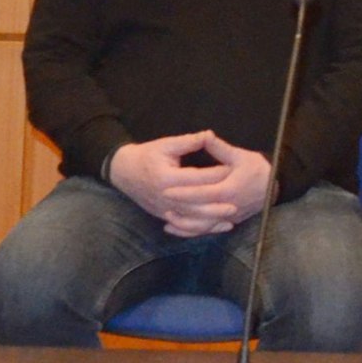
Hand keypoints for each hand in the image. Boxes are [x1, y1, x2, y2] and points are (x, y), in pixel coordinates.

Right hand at [108, 133, 234, 234]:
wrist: (124, 172)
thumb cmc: (147, 155)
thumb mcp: (166, 144)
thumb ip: (188, 142)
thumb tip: (209, 135)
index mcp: (167, 177)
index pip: (196, 178)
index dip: (215, 175)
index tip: (232, 172)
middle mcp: (166, 197)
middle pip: (195, 203)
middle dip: (216, 204)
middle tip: (237, 202)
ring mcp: (164, 209)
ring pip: (190, 218)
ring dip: (210, 220)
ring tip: (230, 218)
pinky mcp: (163, 216)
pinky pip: (184, 225)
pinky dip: (200, 228)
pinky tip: (214, 227)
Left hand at [157, 132, 272, 234]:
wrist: (274, 185)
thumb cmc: (257, 168)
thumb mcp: (239, 155)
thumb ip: (219, 148)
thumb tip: (205, 135)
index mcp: (228, 189)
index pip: (201, 193)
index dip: (183, 192)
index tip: (166, 189)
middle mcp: (227, 207)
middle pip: (198, 211)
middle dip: (179, 208)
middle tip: (161, 202)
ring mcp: (228, 217)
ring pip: (202, 226)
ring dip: (183, 223)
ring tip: (166, 218)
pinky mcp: (228, 222)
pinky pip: (206, 230)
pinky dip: (190, 232)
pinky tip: (177, 228)